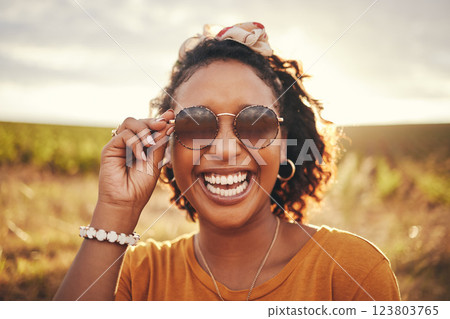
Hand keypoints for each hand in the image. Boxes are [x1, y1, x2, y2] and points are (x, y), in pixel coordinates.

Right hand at [95, 109, 174, 225]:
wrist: (127, 201)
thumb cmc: (141, 185)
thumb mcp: (155, 162)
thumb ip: (159, 143)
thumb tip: (168, 125)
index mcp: (142, 145)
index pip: (150, 127)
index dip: (161, 119)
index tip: (172, 115)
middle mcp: (130, 142)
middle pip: (140, 121)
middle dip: (154, 121)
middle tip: (164, 123)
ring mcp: (119, 144)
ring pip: (130, 122)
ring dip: (144, 129)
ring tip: (150, 144)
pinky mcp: (110, 149)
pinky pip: (123, 135)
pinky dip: (135, 143)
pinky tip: (140, 157)